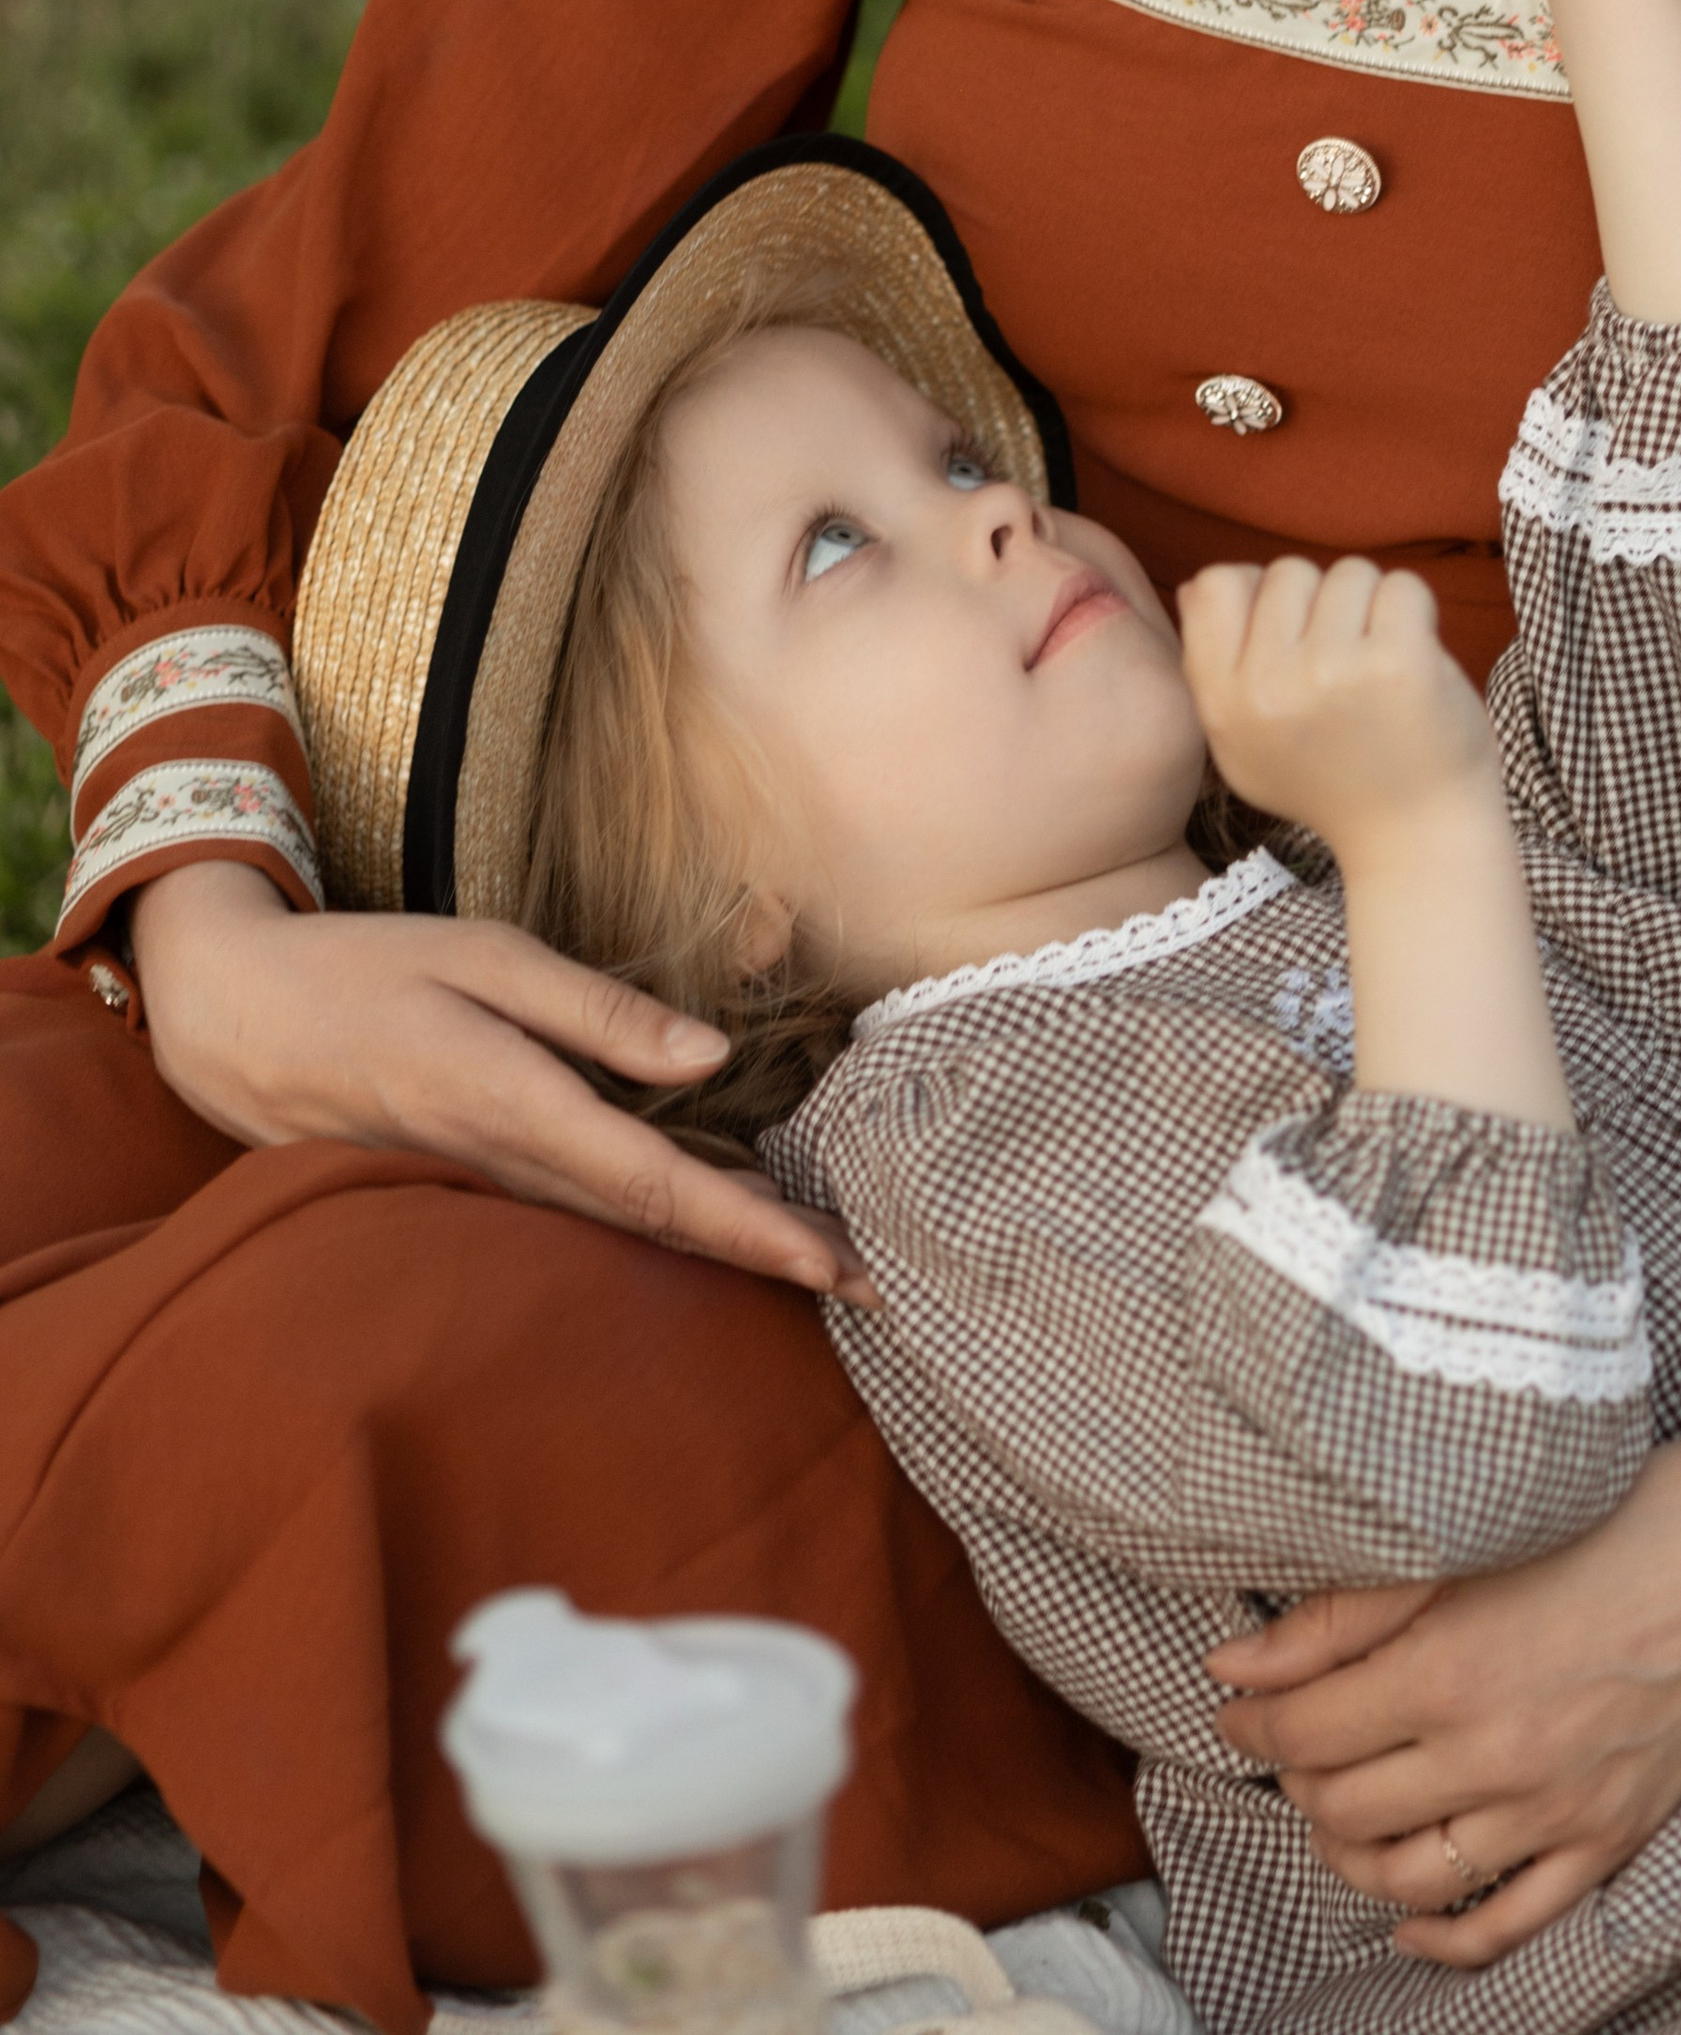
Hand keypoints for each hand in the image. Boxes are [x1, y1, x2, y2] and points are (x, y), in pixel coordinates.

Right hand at [127, 859, 872, 1297]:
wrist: (237, 1023)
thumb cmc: (365, 968)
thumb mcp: (483, 955)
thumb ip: (596, 1008)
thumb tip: (707, 1058)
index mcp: (518, 1105)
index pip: (658, 1186)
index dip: (751, 1231)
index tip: (833, 1265)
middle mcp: (512, 1165)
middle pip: (661, 1227)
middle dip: (769, 1260)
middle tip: (878, 1289)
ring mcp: (492, 1183)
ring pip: (629, 1229)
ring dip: (725, 1249)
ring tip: (824, 1262)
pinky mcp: (481, 1176)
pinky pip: (589, 1211)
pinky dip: (664, 1224)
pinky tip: (718, 1220)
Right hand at [1176, 558, 1495, 866]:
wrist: (1416, 841)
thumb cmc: (1332, 785)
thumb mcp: (1244, 746)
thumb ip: (1211, 667)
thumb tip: (1194, 585)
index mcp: (1222, 703)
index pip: (1217, 583)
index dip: (1258, 592)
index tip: (1292, 631)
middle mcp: (1267, 686)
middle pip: (1288, 571)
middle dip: (1322, 601)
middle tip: (1345, 660)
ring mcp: (1331, 671)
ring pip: (1348, 572)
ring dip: (1372, 606)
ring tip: (1379, 666)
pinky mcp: (1396, 662)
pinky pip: (1402, 585)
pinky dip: (1417, 613)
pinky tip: (1416, 661)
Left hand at [1207, 1353, 1680, 1962]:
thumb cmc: (1610, 1521)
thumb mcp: (1466, 1545)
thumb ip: (1340, 1612)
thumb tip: (1235, 1664)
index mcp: (1450, 1671)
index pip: (1305, 1734)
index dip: (1254, 1723)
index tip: (1238, 1704)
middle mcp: (1496, 1758)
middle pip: (1344, 1811)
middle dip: (1297, 1781)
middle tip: (1291, 1743)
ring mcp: (1555, 1814)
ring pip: (1410, 1879)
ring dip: (1351, 1856)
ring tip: (1337, 1811)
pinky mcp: (1607, 1844)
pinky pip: (1507, 1925)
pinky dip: (1442, 1939)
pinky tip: (1406, 1923)